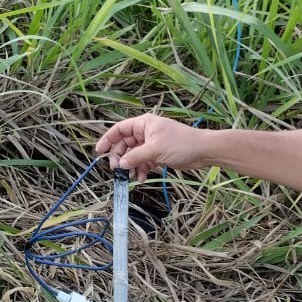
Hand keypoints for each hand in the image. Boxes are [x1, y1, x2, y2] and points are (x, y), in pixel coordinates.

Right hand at [95, 114, 209, 181]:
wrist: (202, 152)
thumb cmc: (181, 144)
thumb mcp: (154, 150)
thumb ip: (135, 157)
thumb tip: (121, 164)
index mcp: (144, 124)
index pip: (120, 129)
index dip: (108, 139)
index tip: (99, 151)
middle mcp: (145, 132)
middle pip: (125, 144)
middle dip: (120, 157)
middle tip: (117, 169)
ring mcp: (151, 144)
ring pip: (133, 155)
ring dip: (131, 166)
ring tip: (132, 176)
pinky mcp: (157, 154)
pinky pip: (143, 162)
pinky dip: (140, 169)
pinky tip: (141, 177)